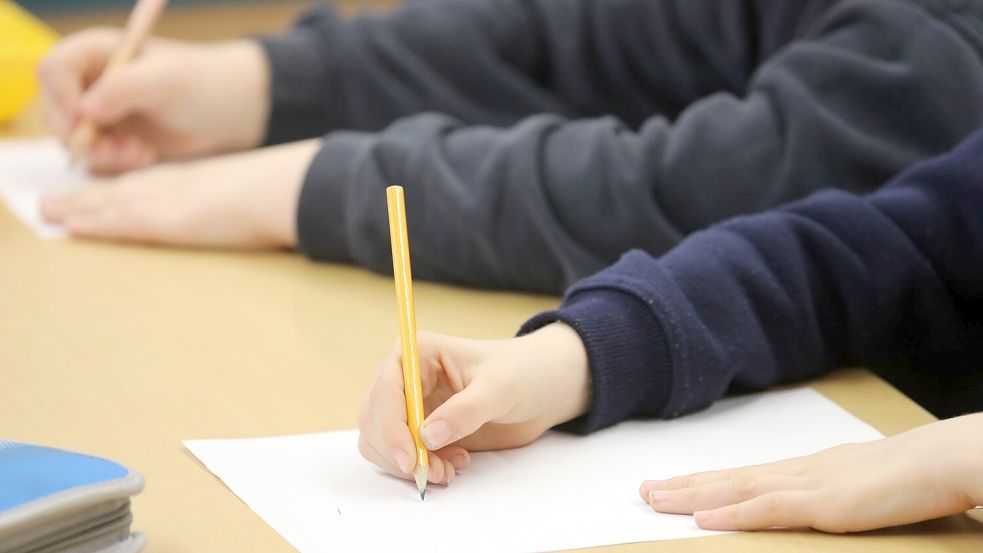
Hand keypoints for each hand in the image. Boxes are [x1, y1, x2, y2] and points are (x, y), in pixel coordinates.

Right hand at [38, 28, 269, 173]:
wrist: (232, 113)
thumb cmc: (204, 86)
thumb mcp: (167, 81)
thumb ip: (123, 87)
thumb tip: (84, 109)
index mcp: (98, 53)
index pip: (54, 69)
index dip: (61, 96)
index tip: (84, 121)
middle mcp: (92, 81)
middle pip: (55, 110)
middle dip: (83, 136)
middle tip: (119, 150)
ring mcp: (100, 112)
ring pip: (73, 139)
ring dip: (102, 154)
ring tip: (141, 153)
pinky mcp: (113, 138)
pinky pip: (95, 157)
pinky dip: (115, 163)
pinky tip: (145, 157)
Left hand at [39, 139, 318, 247]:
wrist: (301, 187)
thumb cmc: (296, 192)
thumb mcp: (269, 195)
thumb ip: (255, 205)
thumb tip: (265, 214)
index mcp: (207, 179)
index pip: (154, 182)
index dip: (123, 189)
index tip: (101, 194)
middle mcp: (185, 184)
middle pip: (127, 188)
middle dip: (90, 197)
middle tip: (55, 204)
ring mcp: (178, 199)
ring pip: (116, 201)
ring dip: (80, 208)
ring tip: (49, 213)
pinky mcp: (175, 219)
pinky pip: (126, 221)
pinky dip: (96, 223)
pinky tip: (73, 227)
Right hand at [358, 323, 590, 484]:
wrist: (541, 389)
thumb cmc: (521, 373)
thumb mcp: (499, 388)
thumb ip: (465, 410)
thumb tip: (426, 436)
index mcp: (416, 353)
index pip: (386, 391)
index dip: (391, 428)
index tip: (410, 459)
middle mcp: (404, 378)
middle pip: (375, 421)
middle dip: (400, 452)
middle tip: (435, 472)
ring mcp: (410, 405)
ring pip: (382, 443)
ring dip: (409, 465)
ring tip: (450, 469)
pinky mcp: (419, 430)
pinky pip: (402, 456)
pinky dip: (421, 468)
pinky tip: (454, 464)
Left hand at [641, 412, 982, 532]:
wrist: (946, 459)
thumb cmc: (915, 476)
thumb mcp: (864, 487)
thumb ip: (836, 495)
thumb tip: (820, 503)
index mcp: (808, 470)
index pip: (745, 476)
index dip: (707, 481)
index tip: (674, 484)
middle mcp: (799, 472)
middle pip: (730, 479)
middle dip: (684, 486)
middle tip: (644, 490)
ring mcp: (809, 486)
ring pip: (737, 490)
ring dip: (693, 496)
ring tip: (655, 499)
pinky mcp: (825, 504)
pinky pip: (769, 509)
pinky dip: (734, 514)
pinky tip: (704, 519)